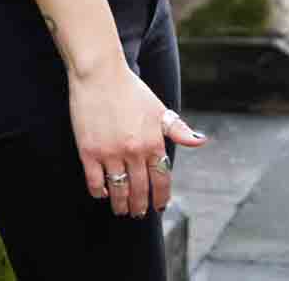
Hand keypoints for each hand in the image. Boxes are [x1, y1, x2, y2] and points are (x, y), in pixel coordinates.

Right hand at [70, 63, 206, 217]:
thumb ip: (178, 129)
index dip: (161, 197)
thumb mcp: (158, 109)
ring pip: (118, 190)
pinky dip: (100, 192)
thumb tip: (200, 141)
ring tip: (122, 210)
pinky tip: (103, 194)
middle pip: (140, 190)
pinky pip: (95, 183)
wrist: (99, 74)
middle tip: (139, 214)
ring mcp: (110, 154)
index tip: (159, 207)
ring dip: (121, 205)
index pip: (162, 178)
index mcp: (153, 142)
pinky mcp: (89, 152)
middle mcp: (134, 151)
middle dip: (140, 206)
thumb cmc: (130, 90)